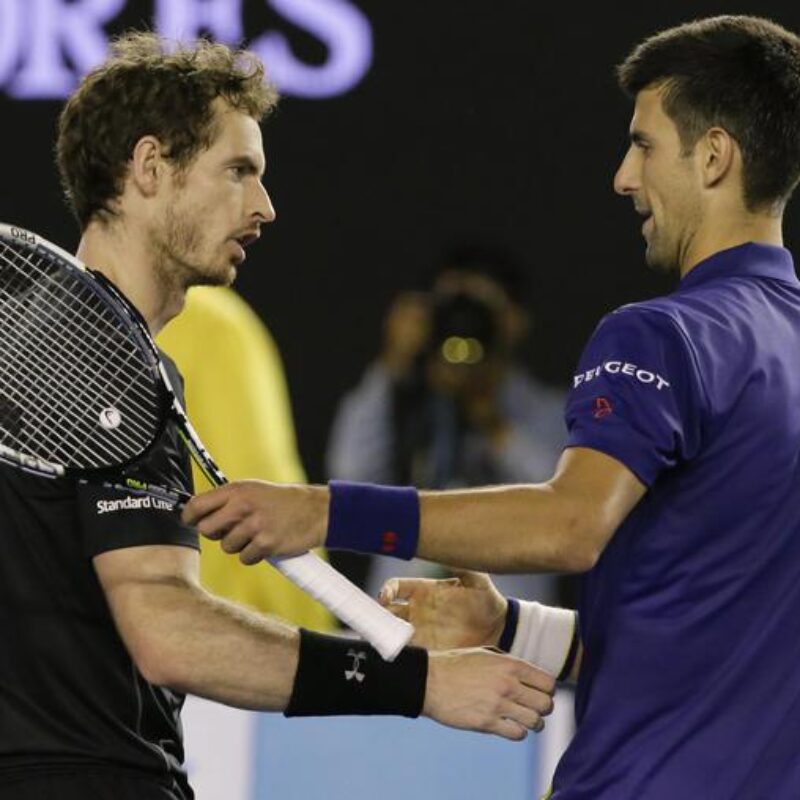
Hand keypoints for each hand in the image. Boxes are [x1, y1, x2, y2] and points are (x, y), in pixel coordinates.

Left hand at [181, 481, 328, 563]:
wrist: (316, 511)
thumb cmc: (282, 501)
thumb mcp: (254, 490)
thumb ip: (228, 500)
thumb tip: (199, 514)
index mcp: (237, 490)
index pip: (197, 505)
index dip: (189, 517)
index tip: (192, 521)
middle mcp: (243, 506)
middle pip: (206, 530)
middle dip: (216, 534)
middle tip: (232, 530)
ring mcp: (255, 525)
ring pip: (226, 547)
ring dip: (239, 545)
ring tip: (256, 534)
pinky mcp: (266, 544)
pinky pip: (244, 559)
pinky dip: (253, 556)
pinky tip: (266, 544)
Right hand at [380, 571, 506, 649]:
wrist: (498, 628)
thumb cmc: (486, 599)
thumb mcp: (476, 578)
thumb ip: (461, 564)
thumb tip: (448, 547)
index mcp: (423, 589)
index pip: (396, 586)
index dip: (386, 589)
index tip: (384, 596)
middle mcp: (417, 609)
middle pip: (387, 609)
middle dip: (376, 613)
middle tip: (373, 618)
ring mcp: (421, 629)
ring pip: (392, 629)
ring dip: (383, 632)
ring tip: (380, 636)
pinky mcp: (428, 647)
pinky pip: (407, 649)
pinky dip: (397, 649)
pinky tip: (395, 651)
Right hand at [423, 648, 554, 740]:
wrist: (429, 681)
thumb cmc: (456, 665)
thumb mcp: (485, 653)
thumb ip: (509, 662)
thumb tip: (530, 674)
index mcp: (509, 664)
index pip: (548, 682)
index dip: (546, 689)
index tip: (539, 692)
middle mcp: (507, 684)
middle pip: (546, 704)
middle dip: (543, 708)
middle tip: (532, 708)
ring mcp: (498, 704)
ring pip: (536, 722)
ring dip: (532, 723)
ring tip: (524, 720)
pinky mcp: (487, 723)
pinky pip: (518, 734)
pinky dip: (518, 732)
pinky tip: (509, 726)